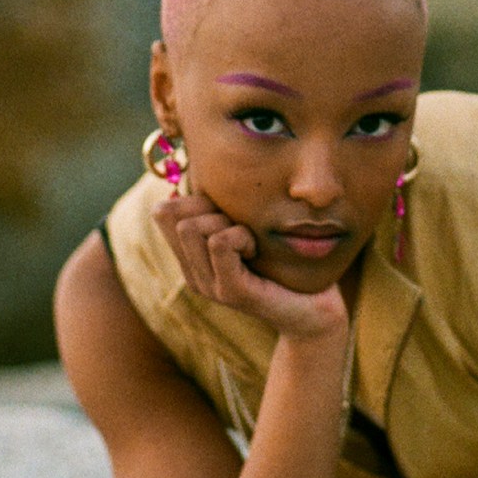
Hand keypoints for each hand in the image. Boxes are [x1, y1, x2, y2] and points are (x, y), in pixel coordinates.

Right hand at [154, 191, 351, 341]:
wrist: (314, 311)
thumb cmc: (283, 262)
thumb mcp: (246, 228)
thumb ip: (221, 210)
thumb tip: (200, 167)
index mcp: (191, 259)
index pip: (163, 211)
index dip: (194, 200)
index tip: (228, 213)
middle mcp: (193, 275)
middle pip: (173, 215)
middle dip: (210, 209)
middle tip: (242, 228)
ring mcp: (210, 286)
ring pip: (192, 227)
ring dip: (227, 222)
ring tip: (251, 242)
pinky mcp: (232, 292)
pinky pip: (220, 243)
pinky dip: (241, 235)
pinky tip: (257, 250)